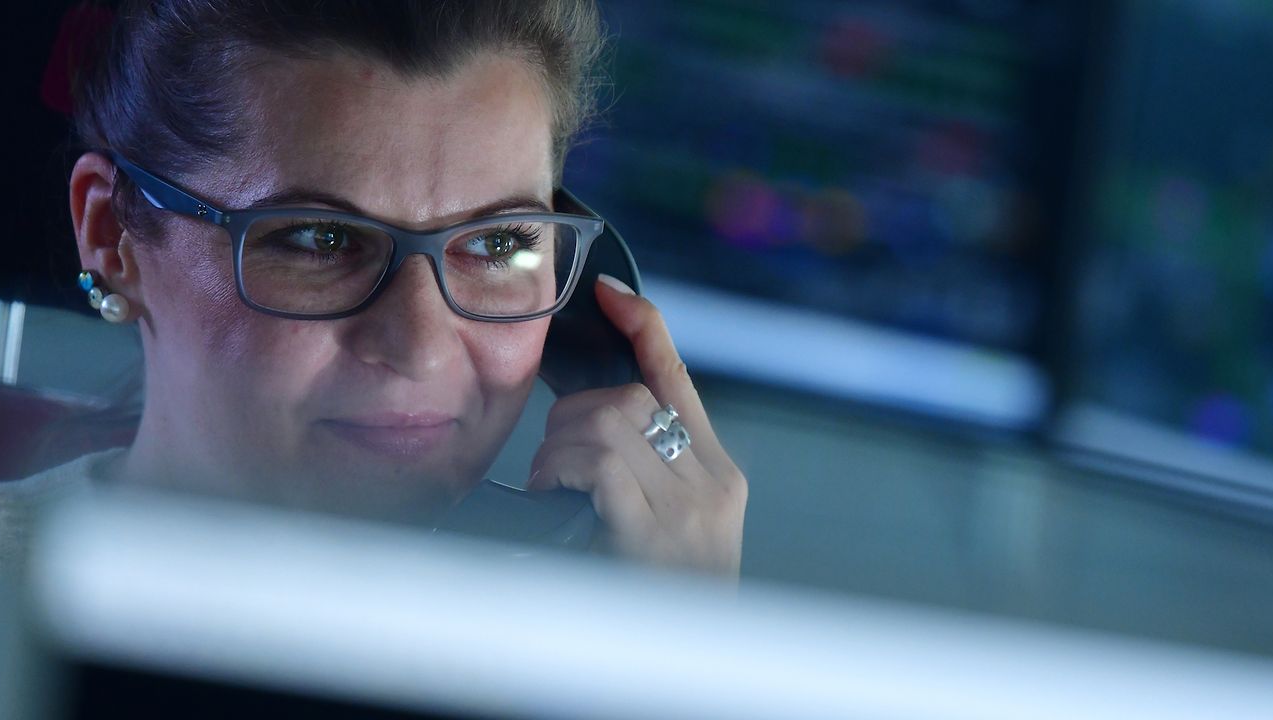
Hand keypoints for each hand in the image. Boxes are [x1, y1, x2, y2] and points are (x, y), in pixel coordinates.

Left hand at [528, 275, 746, 576]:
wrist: (684, 675)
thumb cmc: (659, 604)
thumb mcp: (667, 532)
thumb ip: (648, 476)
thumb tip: (590, 420)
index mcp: (720, 478)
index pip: (678, 380)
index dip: (645, 328)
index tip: (610, 293)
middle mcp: (714, 485)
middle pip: (630, 396)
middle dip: (573, 414)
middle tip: (553, 459)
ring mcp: (689, 509)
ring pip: (607, 420)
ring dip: (559, 444)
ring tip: (552, 485)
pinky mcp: (656, 532)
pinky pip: (598, 460)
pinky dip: (559, 467)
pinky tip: (553, 494)